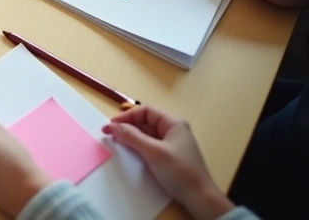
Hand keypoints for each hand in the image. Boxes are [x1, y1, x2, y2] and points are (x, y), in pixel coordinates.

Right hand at [104, 107, 233, 219]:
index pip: (146, 111)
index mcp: (173, 123)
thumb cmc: (179, 171)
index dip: (127, 116)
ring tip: (116, 140)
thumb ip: (133, 137)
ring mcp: (171, 143)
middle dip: (127, 125)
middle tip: (109, 133)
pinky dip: (137, 145)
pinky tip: (129, 149)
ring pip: (146, 133)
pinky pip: (149, 144)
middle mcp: (173, 130)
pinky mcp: (168, 155)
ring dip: (131, 135)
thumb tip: (113, 126)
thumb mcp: (154, 152)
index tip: (111, 125)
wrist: (199, 197)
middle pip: (145, 121)